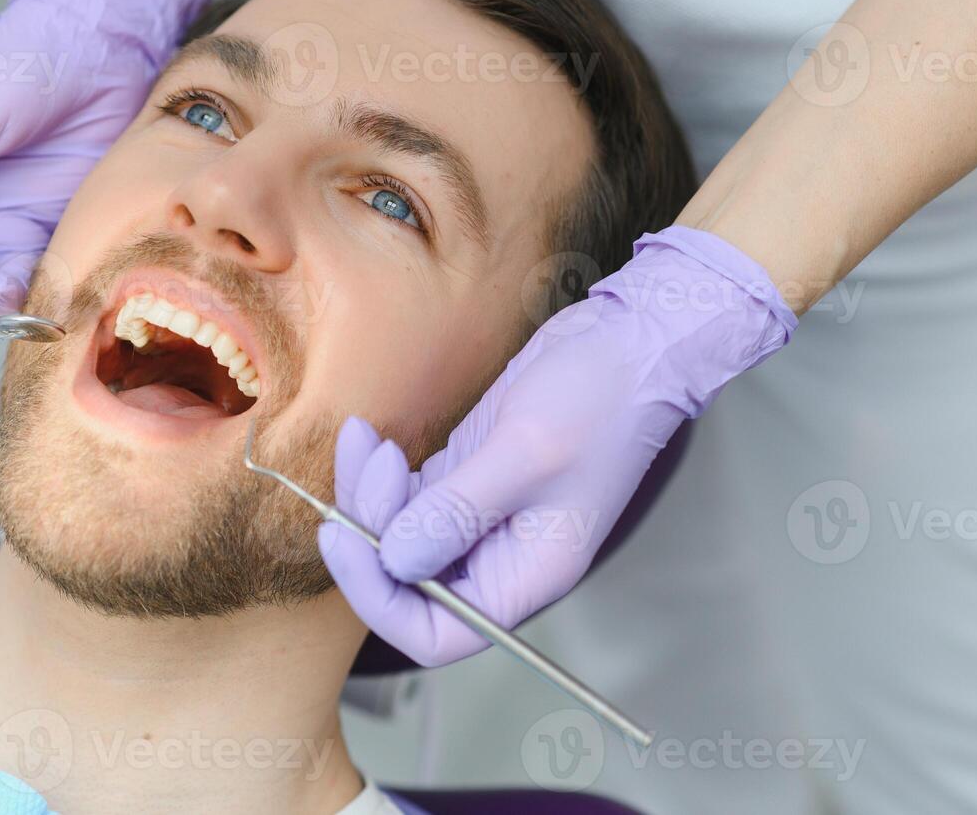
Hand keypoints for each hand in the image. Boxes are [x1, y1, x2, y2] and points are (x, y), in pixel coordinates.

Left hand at [319, 227, 796, 665]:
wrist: (628, 343)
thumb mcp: (524, 454)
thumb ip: (457, 511)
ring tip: (364, 441)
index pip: (435, 633)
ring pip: (396, 535)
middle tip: (367, 467)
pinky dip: (377, 474)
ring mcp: (479, 518)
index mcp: (524, 577)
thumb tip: (393, 560)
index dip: (380, 599)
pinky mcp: (466, 477)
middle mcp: (497, 558)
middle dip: (369, 531)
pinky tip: (368, 438)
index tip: (348, 540)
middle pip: (405, 583)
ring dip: (365, 495)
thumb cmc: (599, 400)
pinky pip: (404, 497)